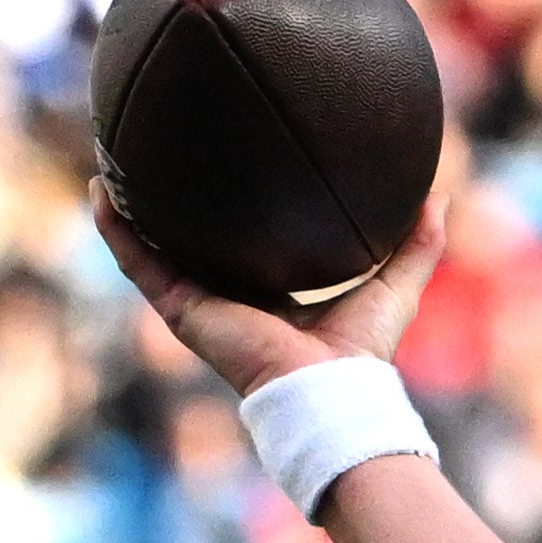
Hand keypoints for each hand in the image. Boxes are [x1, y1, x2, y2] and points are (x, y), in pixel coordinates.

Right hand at [92, 181, 448, 398]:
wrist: (326, 390)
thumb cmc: (362, 352)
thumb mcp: (396, 285)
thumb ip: (418, 244)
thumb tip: (440, 196)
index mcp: (271, 295)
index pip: (245, 248)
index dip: (233, 213)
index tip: (225, 168)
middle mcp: (229, 298)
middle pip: (192, 244)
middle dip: (173, 204)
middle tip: (158, 152)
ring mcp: (199, 304)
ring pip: (152, 248)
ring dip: (130, 207)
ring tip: (112, 157)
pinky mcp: (179, 309)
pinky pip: (138, 262)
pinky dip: (116, 228)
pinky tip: (101, 188)